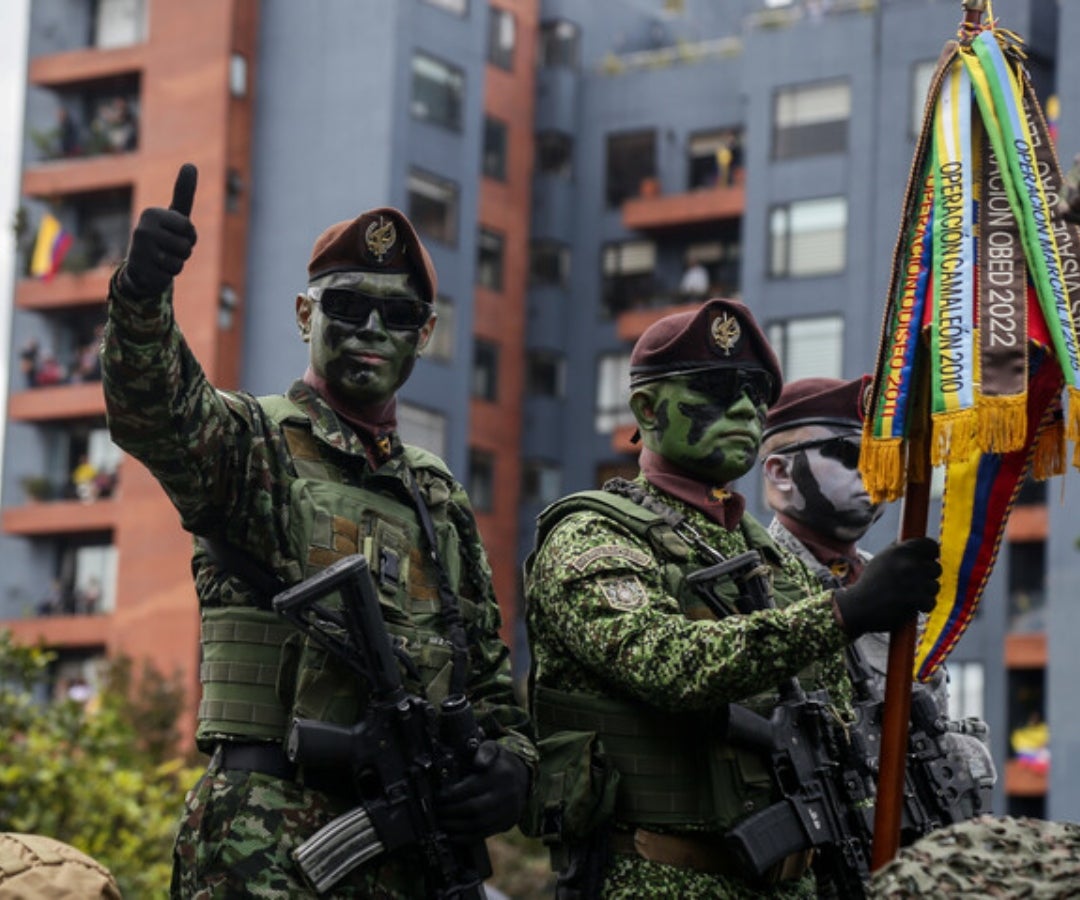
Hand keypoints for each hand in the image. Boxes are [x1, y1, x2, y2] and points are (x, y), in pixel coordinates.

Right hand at [118, 163, 197, 297]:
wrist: (141, 267)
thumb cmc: (162, 237)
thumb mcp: (174, 215)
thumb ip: (183, 192)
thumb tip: (190, 164)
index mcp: (152, 213)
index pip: (189, 228)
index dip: (189, 236)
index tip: (175, 234)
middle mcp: (142, 229)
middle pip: (186, 246)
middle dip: (183, 252)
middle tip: (167, 249)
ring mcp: (140, 250)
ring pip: (180, 261)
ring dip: (176, 263)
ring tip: (162, 259)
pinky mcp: (140, 270)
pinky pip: (171, 275)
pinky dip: (167, 275)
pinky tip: (155, 270)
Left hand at [436, 740, 530, 842]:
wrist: (523, 777)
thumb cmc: (500, 762)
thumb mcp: (494, 748)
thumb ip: (484, 751)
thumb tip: (478, 762)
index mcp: (501, 774)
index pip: (472, 788)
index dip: (452, 795)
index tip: (438, 797)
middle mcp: (507, 794)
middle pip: (474, 809)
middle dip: (451, 812)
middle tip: (437, 811)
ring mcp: (508, 811)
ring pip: (478, 824)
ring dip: (456, 826)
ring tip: (441, 822)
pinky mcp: (507, 823)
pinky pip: (484, 834)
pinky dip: (466, 837)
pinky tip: (453, 835)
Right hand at [832, 537, 939, 637]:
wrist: (859, 606)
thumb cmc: (872, 582)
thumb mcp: (882, 558)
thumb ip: (900, 549)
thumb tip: (918, 542)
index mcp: (901, 550)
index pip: (930, 545)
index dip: (931, 554)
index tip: (929, 560)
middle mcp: (909, 563)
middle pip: (936, 568)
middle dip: (928, 576)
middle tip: (914, 582)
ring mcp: (914, 582)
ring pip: (934, 586)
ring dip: (925, 593)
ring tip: (908, 595)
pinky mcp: (916, 600)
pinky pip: (931, 602)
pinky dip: (922, 606)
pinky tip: (909, 605)